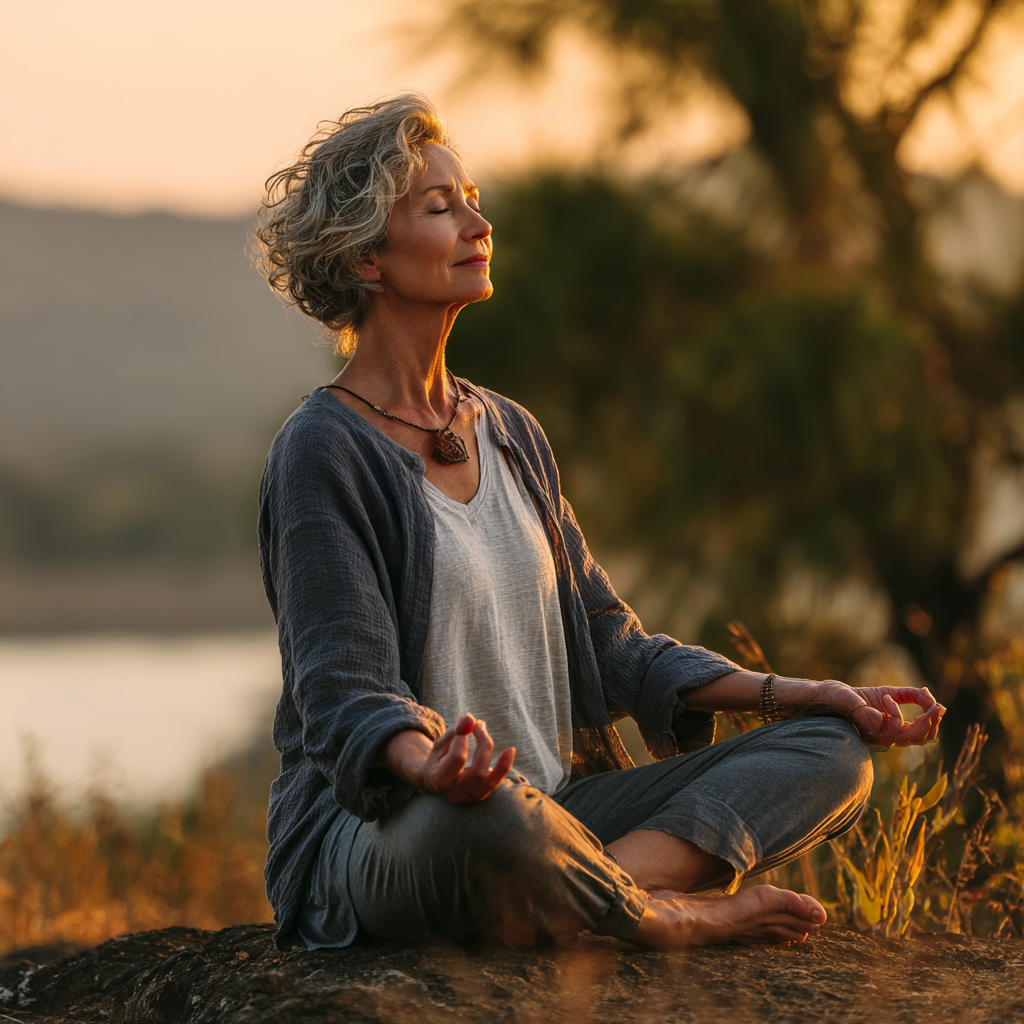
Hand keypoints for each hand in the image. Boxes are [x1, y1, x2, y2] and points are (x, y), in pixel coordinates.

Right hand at [419, 713, 515, 803]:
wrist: (434, 783)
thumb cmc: (436, 761)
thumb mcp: (439, 746)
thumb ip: (453, 733)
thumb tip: (468, 719)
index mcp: (439, 779)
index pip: (458, 757)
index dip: (464, 737)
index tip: (466, 721)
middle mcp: (455, 792)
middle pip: (478, 770)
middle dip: (483, 743)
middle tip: (479, 723)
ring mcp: (469, 797)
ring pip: (489, 778)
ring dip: (490, 750)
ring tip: (485, 730)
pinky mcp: (479, 796)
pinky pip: (496, 782)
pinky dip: (504, 766)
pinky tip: (511, 750)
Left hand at [811, 680, 944, 746]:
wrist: (829, 695)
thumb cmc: (854, 696)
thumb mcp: (888, 692)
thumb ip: (910, 695)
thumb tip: (931, 697)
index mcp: (893, 730)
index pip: (921, 734)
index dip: (934, 722)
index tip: (940, 707)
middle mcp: (887, 737)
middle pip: (921, 738)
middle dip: (933, 722)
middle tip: (938, 706)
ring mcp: (878, 737)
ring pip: (909, 736)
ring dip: (919, 717)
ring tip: (920, 699)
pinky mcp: (869, 733)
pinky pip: (892, 726)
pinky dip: (894, 710)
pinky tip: (885, 697)